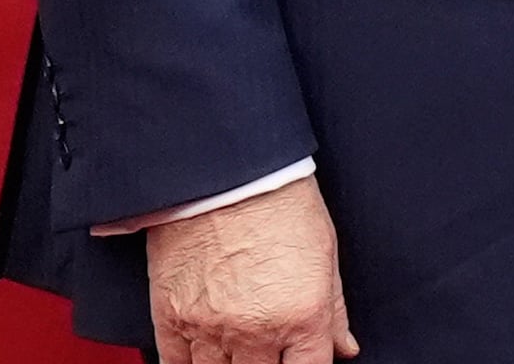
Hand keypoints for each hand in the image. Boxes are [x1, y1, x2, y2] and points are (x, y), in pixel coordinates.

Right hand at [148, 176, 358, 363]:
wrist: (224, 168)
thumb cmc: (278, 201)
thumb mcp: (324, 253)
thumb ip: (334, 310)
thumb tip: (343, 346)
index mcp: (302, 317)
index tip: (298, 360)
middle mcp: (256, 330)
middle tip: (265, 350)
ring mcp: (210, 328)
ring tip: (237, 349)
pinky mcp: (171, 317)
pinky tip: (202, 358)